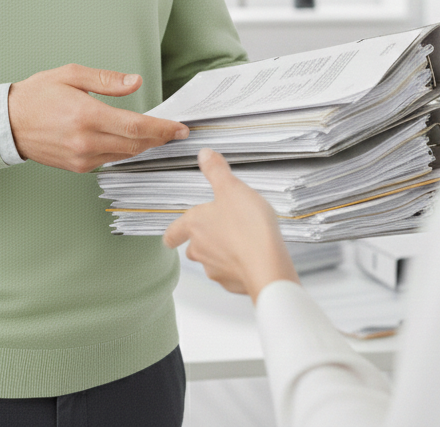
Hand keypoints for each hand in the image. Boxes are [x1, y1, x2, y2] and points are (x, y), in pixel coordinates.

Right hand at [8, 63, 189, 172]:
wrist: (8, 123)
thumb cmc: (36, 95)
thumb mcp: (70, 74)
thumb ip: (106, 80)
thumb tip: (134, 81)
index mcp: (86, 115)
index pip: (136, 126)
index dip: (162, 128)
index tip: (179, 127)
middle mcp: (85, 140)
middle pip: (136, 145)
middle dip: (160, 138)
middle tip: (175, 131)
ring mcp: (81, 157)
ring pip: (125, 155)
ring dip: (144, 146)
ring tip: (158, 134)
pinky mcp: (77, 166)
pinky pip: (110, 159)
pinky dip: (124, 150)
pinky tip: (130, 141)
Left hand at [163, 148, 299, 301]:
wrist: (267, 265)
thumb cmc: (248, 227)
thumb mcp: (232, 188)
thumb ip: (216, 171)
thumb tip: (204, 155)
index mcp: (194, 226)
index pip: (172, 233)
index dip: (172, 233)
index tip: (171, 236)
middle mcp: (200, 250)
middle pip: (194, 247)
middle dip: (204, 239)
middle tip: (221, 228)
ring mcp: (216, 270)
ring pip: (212, 261)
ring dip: (222, 253)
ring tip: (241, 240)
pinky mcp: (233, 285)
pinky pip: (232, 274)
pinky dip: (239, 266)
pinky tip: (253, 256)